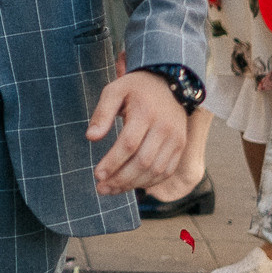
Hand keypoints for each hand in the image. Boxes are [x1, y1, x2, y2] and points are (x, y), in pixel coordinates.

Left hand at [87, 70, 187, 194]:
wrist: (169, 83)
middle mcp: (164, 128)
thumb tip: (91, 137)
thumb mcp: (114, 91)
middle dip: (121, 179)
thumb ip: (102, 113)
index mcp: (145, 112)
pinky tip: (132, 185)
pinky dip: (149, 182)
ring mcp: (175, 139)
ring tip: (112, 189)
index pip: (129, 144)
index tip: (97, 175)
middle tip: (101, 188)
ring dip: (133, 185)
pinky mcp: (180, 146)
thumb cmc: (136, 88)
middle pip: (143, 162)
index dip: (113, 162)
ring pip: (155, 170)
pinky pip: (166, 171)